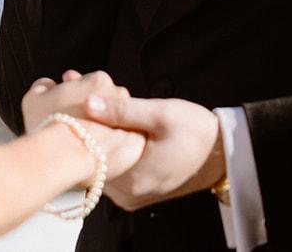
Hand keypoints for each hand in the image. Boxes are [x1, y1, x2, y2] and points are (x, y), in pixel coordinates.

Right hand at [22, 71, 144, 179]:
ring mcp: (130, 118)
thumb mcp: (33, 98)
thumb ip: (44, 86)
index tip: (72, 113)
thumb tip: (51, 85)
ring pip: (119, 123)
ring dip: (109, 129)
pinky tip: (100, 154)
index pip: (93, 85)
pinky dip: (116, 147)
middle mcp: (118, 94)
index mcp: (98, 79)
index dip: (81, 99)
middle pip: (110, 102)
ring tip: (90, 144)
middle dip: (99, 113)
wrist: (62, 156)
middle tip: (82, 128)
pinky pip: (126, 143)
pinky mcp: (135, 143)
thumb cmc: (47, 124)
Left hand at [83, 92, 223, 210]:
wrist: (222, 152)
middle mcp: (127, 194)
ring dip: (94, 136)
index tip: (69, 101)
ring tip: (88, 105)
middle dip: (83, 129)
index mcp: (132, 180)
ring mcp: (132, 195)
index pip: (87, 157)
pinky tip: (106, 123)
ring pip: (100, 164)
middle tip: (75, 95)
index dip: (76, 126)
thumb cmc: (196, 132)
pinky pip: (113, 168)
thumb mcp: (160, 114)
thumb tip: (88, 103)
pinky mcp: (137, 190)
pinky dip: (107, 147)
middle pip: (91, 161)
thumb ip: (122, 111)